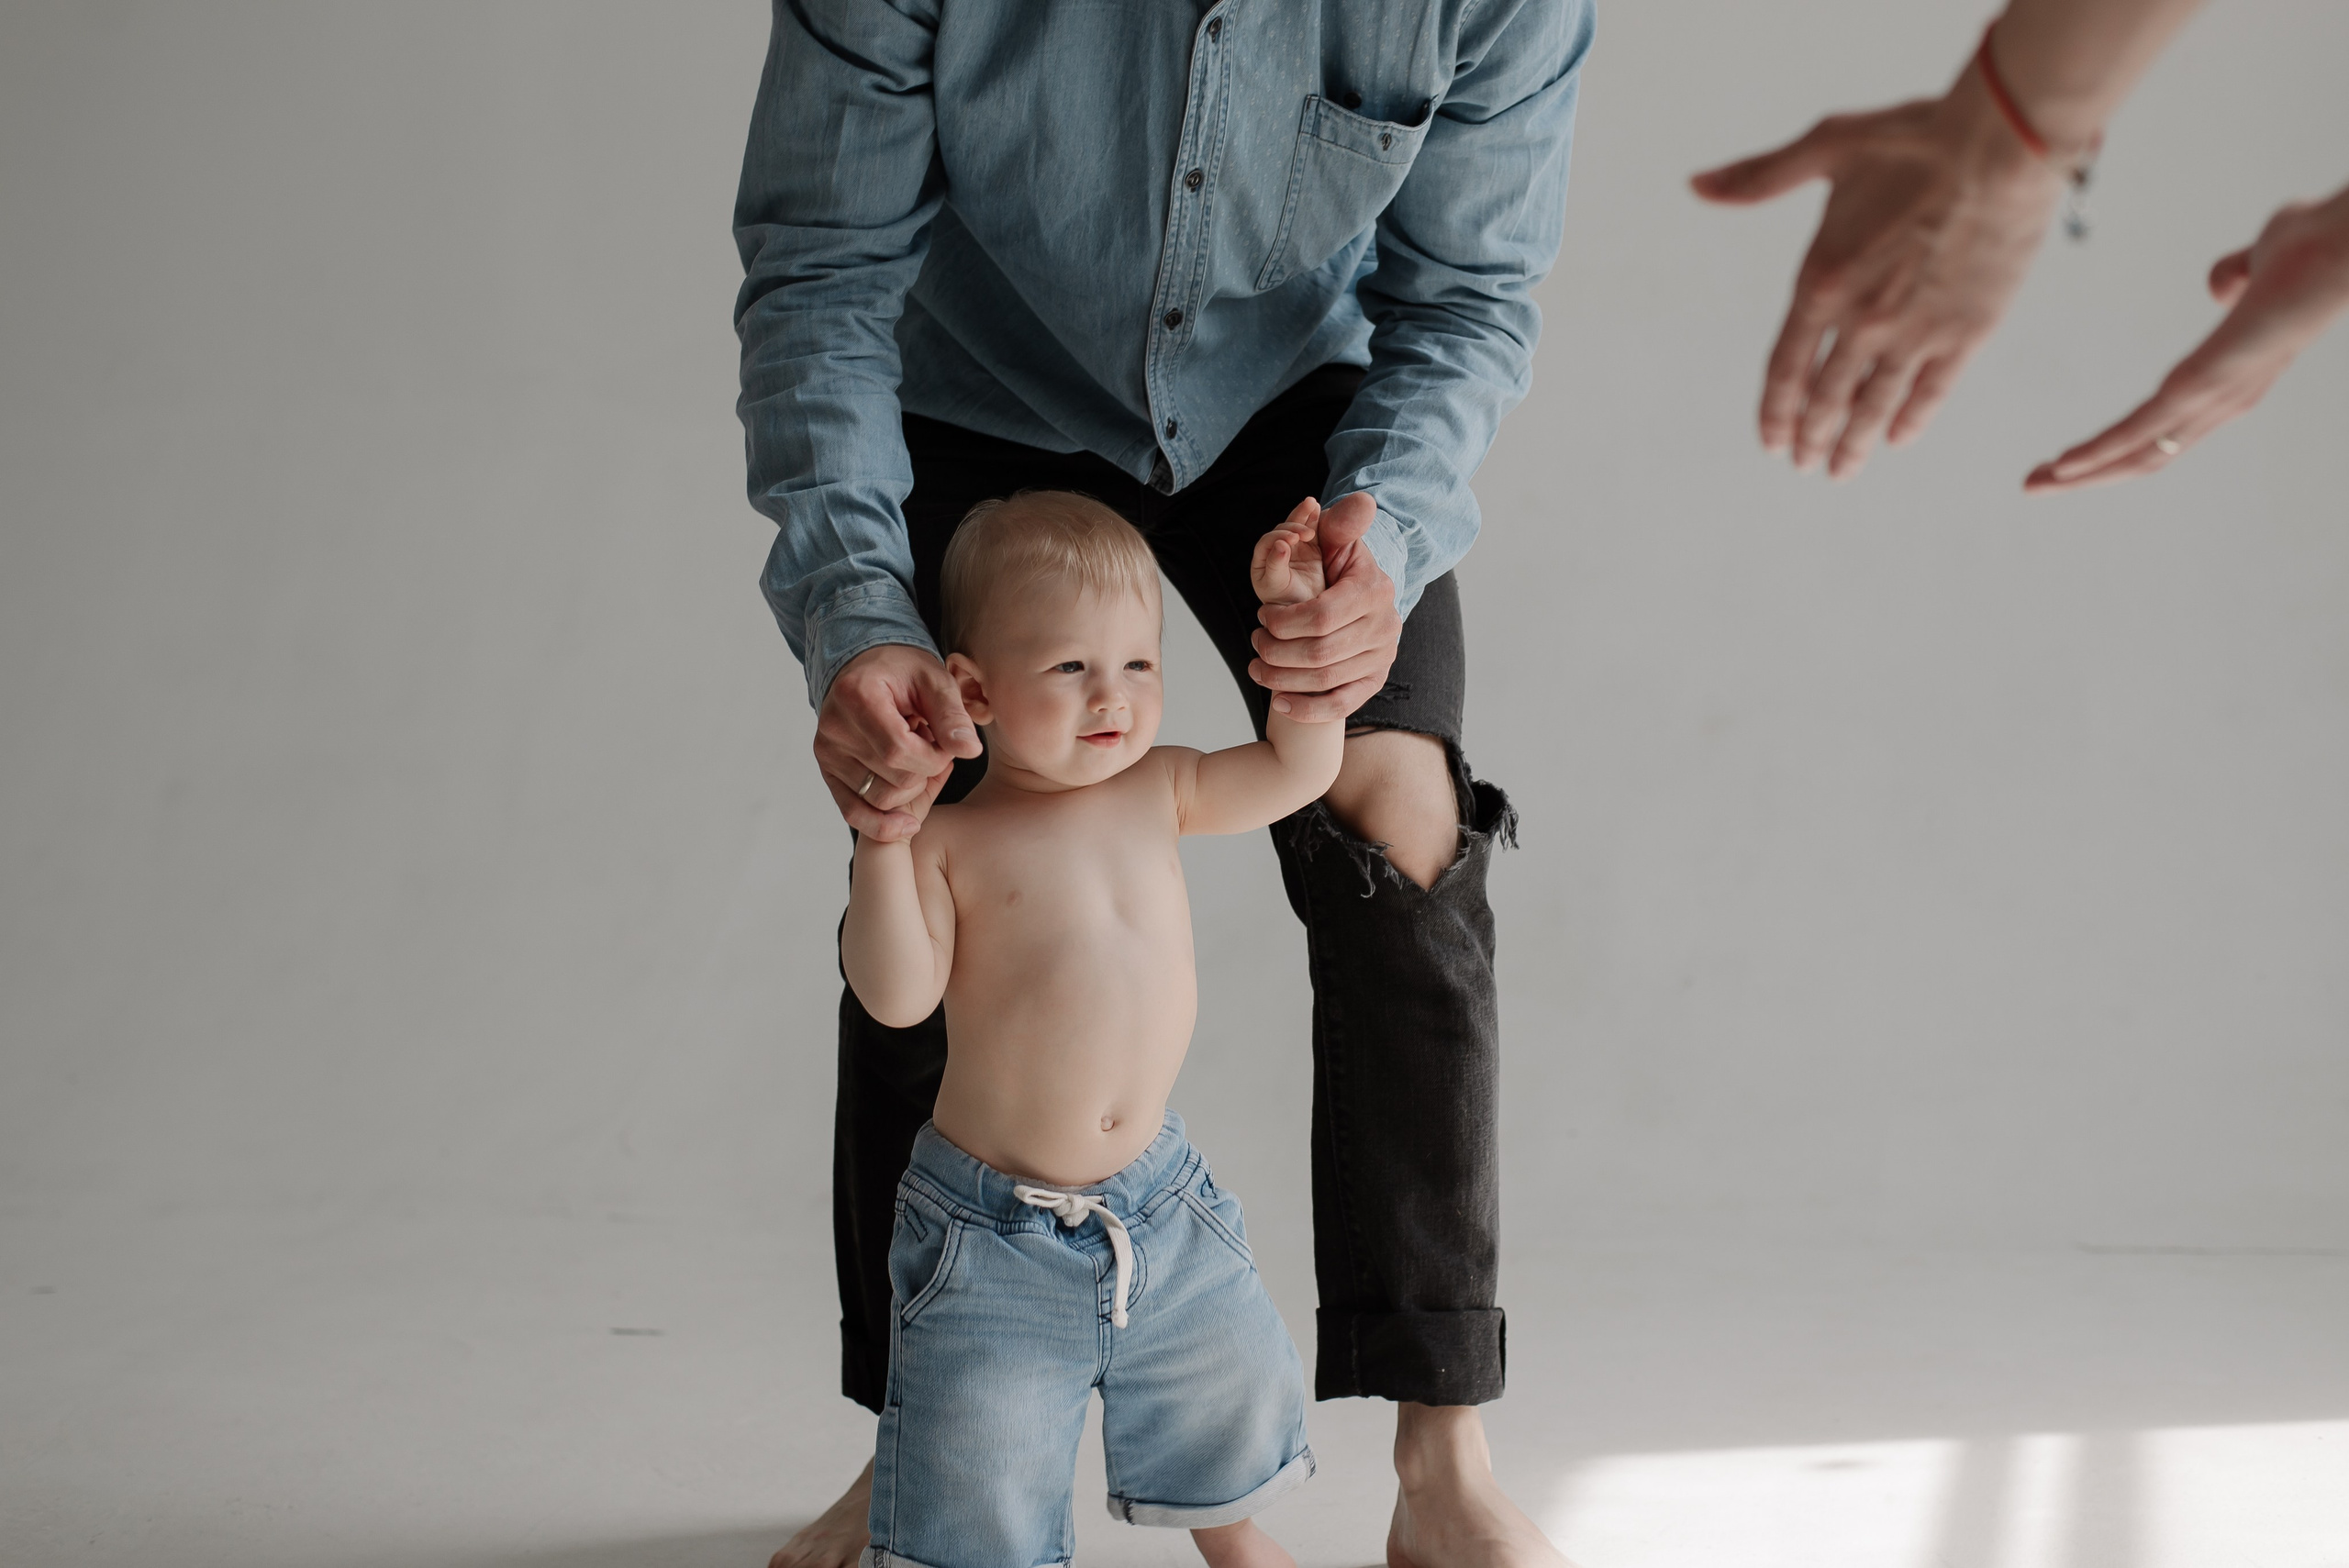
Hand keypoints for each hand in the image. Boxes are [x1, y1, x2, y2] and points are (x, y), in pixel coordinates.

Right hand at [815, 643, 981, 841]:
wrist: (867, 668)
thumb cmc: (903, 671)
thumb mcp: (935, 680)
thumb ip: (952, 715)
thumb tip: (970, 751)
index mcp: (857, 696)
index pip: (899, 751)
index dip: (933, 758)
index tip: (945, 743)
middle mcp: (834, 727)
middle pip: (893, 778)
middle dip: (926, 771)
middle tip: (931, 744)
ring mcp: (827, 752)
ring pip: (880, 798)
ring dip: (910, 788)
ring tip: (914, 755)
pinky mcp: (828, 771)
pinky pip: (853, 812)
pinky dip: (882, 823)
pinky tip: (909, 823)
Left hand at [1248, 492, 1400, 722]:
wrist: (1364, 599)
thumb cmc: (1338, 567)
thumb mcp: (1338, 539)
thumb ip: (1340, 522)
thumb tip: (1348, 503)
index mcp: (1373, 589)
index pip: (1321, 616)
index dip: (1283, 622)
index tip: (1261, 617)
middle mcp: (1384, 626)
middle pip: (1319, 652)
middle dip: (1277, 651)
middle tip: (1254, 643)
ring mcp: (1382, 656)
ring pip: (1325, 680)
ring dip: (1282, 678)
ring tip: (1257, 667)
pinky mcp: (1375, 681)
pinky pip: (1342, 705)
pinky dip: (1308, 709)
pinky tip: (1279, 703)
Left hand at [1248, 500, 1329, 605]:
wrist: (1310, 613)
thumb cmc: (1287, 604)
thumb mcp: (1276, 586)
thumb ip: (1275, 566)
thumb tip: (1280, 544)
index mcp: (1262, 562)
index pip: (1266, 543)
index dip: (1277, 538)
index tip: (1290, 541)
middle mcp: (1276, 552)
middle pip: (1281, 530)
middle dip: (1292, 526)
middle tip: (1304, 534)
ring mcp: (1294, 549)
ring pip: (1295, 526)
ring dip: (1302, 514)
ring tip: (1312, 506)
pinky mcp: (1311, 548)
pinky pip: (1311, 529)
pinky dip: (1313, 517)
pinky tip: (1315, 507)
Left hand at [1692, 65, 2061, 478]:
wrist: (2002, 144)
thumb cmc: (1915, 139)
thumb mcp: (1825, 147)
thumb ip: (1758, 178)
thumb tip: (1697, 184)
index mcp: (1821, 282)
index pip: (1784, 369)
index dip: (1776, 411)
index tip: (1772, 441)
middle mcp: (1862, 320)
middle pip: (1826, 398)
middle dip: (1812, 437)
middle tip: (1804, 463)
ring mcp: (1915, 331)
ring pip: (1874, 405)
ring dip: (1854, 443)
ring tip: (1841, 469)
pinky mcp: (1966, 332)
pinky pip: (1930, 391)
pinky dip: (1910, 418)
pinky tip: (1897, 437)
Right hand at [2027, 184, 2348, 491]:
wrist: (2343, 247)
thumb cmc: (2316, 248)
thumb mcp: (2264, 259)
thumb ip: (2236, 273)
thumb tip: (2221, 284)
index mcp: (2234, 378)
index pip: (2166, 429)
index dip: (2118, 446)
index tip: (2072, 457)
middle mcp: (2226, 400)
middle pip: (2146, 456)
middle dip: (2086, 475)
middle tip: (2035, 485)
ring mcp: (2216, 396)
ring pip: (2139, 453)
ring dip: (2082, 473)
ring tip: (2035, 483)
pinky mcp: (2204, 385)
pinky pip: (2141, 429)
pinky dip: (2098, 452)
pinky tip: (2064, 466)